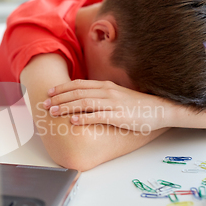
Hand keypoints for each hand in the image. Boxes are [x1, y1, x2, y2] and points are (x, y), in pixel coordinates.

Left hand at [43, 79, 172, 131]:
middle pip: (77, 92)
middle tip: (45, 104)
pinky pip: (97, 116)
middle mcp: (107, 92)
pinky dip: (83, 117)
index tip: (50, 92)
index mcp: (106, 86)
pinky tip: (72, 121)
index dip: (63, 88)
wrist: (160, 109)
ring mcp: (113, 103)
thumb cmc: (137, 105)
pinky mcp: (118, 116)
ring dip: (66, 107)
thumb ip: (101, 95)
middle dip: (59, 98)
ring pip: (84, 103)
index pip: (79, 84)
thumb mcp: (117, 95)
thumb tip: (84, 99)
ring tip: (53, 112)